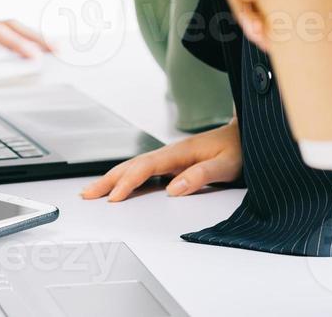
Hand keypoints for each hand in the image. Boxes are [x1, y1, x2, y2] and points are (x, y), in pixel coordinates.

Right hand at [80, 121, 241, 201]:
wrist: (245, 134)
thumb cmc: (237, 149)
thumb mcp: (225, 165)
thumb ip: (200, 176)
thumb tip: (173, 189)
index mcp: (179, 153)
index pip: (145, 168)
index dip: (127, 183)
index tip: (113, 198)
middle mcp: (170, 153)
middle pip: (132, 166)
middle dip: (108, 180)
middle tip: (86, 195)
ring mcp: (169, 157)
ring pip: (134, 167)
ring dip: (113, 178)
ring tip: (93, 191)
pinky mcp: (172, 162)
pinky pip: (143, 170)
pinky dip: (127, 177)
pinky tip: (120, 186)